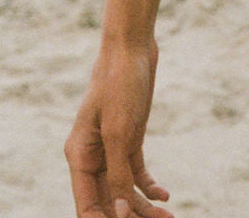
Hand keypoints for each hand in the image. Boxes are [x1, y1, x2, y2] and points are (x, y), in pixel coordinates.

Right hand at [65, 40, 172, 217]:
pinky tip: (165, 194)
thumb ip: (117, 174)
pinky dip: (149, 187)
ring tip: (169, 216)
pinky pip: (135, 174)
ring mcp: (110, 148)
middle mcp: (92, 156)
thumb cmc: (119, 84)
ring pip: (124, 191)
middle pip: (108, 202)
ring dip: (144, 207)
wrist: (132, 48)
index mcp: (79, 155)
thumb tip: (120, 214)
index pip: (87, 206)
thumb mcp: (119, 132)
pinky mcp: (127, 139)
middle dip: (129, 217)